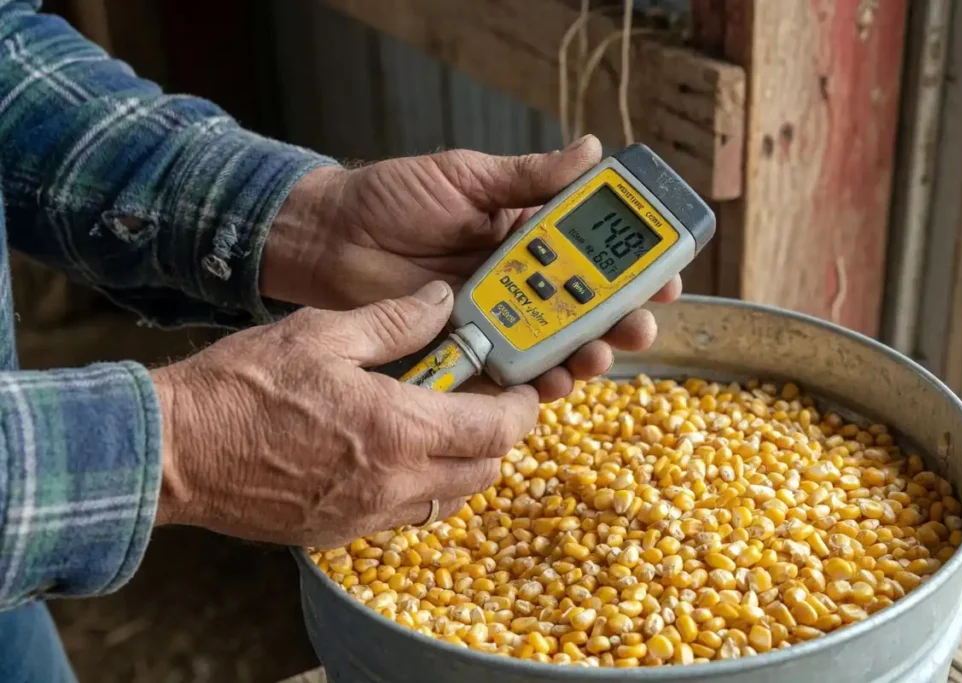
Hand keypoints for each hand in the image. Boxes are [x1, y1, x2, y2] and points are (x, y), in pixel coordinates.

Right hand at [151, 281, 537, 546]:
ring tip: (434, 422)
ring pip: (448, 498)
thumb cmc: (243, 387)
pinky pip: (404, 515)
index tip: (522, 387)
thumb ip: (394, 319)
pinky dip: (418, 486)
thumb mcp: (322, 332)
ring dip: (459, 464)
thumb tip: (441, 301)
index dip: (522, 407)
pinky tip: (389, 450)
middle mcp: (394, 483)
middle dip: (495, 436)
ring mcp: (366, 515)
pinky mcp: (339, 532)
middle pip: (484, 471)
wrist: (175, 451)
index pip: (497, 430)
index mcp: (399, 429)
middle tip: (477, 399)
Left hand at [262, 135, 681, 400]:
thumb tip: (592, 152)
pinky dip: (536, 380)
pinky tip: (554, 383)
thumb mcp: (467, 176)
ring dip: (587, 354)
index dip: (631, 264)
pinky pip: (511, 370)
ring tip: (601, 356)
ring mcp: (497, 316)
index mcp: (527, 232)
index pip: (593, 250)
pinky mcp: (469, 348)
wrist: (331, 237)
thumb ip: (528, 177)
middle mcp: (520, 278)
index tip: (665, 273)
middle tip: (640, 326)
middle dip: (621, 318)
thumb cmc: (393, 198)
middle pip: (586, 305)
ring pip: (556, 342)